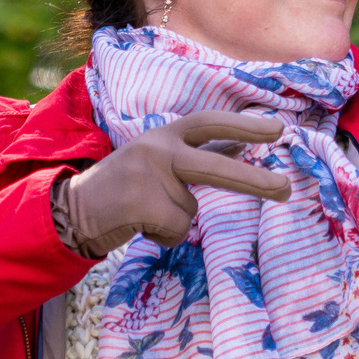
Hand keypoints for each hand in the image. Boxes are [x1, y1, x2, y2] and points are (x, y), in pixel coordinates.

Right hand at [55, 110, 293, 258]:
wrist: (73, 210)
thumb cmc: (125, 186)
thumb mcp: (160, 159)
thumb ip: (197, 154)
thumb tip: (240, 146)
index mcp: (164, 134)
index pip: (208, 123)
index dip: (244, 125)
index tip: (278, 128)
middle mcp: (158, 149)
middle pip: (214, 168)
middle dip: (253, 180)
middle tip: (285, 189)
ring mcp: (148, 176)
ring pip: (190, 210)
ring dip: (173, 220)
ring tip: (144, 213)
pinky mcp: (140, 204)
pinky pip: (175, 230)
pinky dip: (163, 235)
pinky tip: (139, 225)